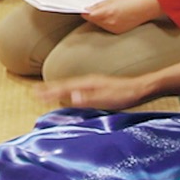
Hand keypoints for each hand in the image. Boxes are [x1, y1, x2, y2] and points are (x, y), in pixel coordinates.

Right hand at [35, 73, 151, 110]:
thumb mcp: (108, 98)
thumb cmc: (126, 94)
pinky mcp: (99, 86)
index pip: (65, 87)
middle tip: (35, 91)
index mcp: (88, 83)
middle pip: (65, 84)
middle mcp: (89, 80)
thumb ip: (89, 98)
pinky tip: (70, 93)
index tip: (36, 93)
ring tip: (47, 90)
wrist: (144, 87)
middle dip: (50, 87)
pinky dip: (68, 89)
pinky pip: (77, 87)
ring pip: (70, 84)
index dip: (51, 91)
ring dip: (58, 88)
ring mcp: (94, 82)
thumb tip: (70, 97)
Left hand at [82, 0, 161, 33]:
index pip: (88, 15)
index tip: (82, 10)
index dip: (84, 12)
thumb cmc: (128, 1)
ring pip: (99, 25)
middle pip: (92, 21)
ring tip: (107, 13)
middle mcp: (109, 22)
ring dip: (98, 20)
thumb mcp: (111, 0)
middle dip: (92, 16)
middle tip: (95, 10)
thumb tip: (87, 9)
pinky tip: (112, 17)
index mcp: (106, 12)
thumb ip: (98, 5)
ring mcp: (113, 29)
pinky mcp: (117, 32)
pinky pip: (106, 28)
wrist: (144, 8)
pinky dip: (106, 23)